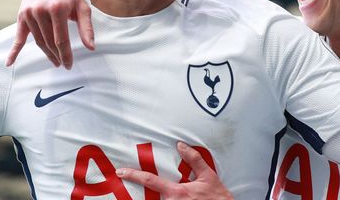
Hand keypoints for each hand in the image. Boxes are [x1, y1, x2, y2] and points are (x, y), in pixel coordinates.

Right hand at [6, 0, 93, 68]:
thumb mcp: (82, 7)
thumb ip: (86, 28)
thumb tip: (91, 47)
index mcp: (58, 9)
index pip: (61, 40)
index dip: (65, 55)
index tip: (69, 65)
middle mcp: (41, 11)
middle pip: (49, 42)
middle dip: (57, 56)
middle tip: (63, 64)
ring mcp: (30, 13)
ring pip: (38, 41)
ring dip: (46, 53)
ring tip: (54, 60)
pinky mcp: (22, 15)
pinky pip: (18, 36)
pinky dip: (14, 51)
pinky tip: (9, 62)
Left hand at [116, 142, 232, 199]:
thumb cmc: (218, 198)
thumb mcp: (208, 175)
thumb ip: (194, 159)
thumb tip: (181, 145)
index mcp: (177, 192)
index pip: (151, 180)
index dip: (134, 175)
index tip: (121, 172)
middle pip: (152, 196)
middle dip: (148, 192)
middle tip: (138, 182)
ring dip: (159, 198)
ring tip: (167, 194)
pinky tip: (174, 198)